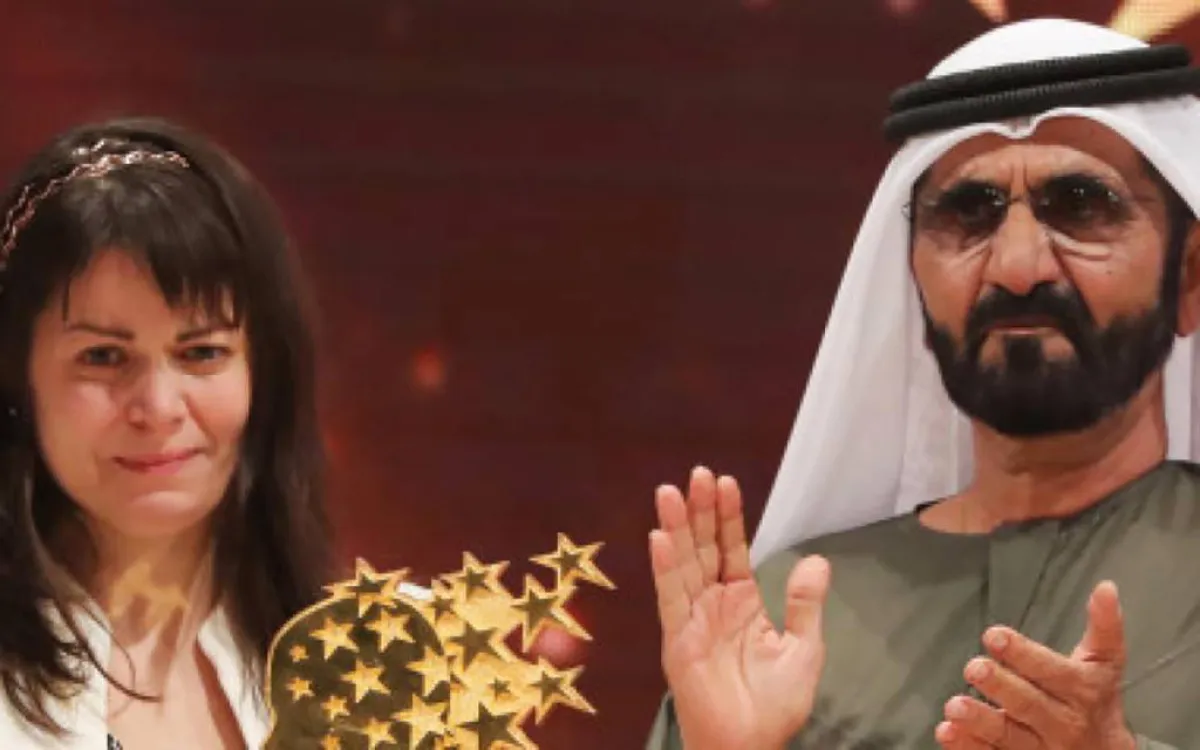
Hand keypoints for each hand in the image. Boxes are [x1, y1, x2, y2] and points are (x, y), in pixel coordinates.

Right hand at [650, 466, 830, 749]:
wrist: (750, 746)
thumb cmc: (774, 705)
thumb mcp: (804, 649)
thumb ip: (805, 604)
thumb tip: (817, 560)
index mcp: (741, 601)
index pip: (732, 549)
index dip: (728, 517)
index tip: (727, 482)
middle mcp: (712, 604)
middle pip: (703, 547)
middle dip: (700, 511)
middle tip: (698, 474)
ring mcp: (692, 620)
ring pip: (683, 564)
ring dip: (676, 528)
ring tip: (671, 492)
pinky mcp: (678, 641)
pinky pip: (671, 598)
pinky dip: (664, 568)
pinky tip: (659, 538)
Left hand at [936, 581, 1135, 749]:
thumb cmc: (1096, 701)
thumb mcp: (1104, 664)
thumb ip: (1104, 627)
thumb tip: (1105, 587)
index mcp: (1082, 691)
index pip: (1052, 671)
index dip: (1023, 654)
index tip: (994, 635)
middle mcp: (1063, 722)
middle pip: (1029, 704)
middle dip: (1001, 686)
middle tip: (974, 668)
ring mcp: (1042, 748)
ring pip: (1009, 737)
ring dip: (980, 722)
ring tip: (954, 707)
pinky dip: (970, 747)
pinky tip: (948, 733)